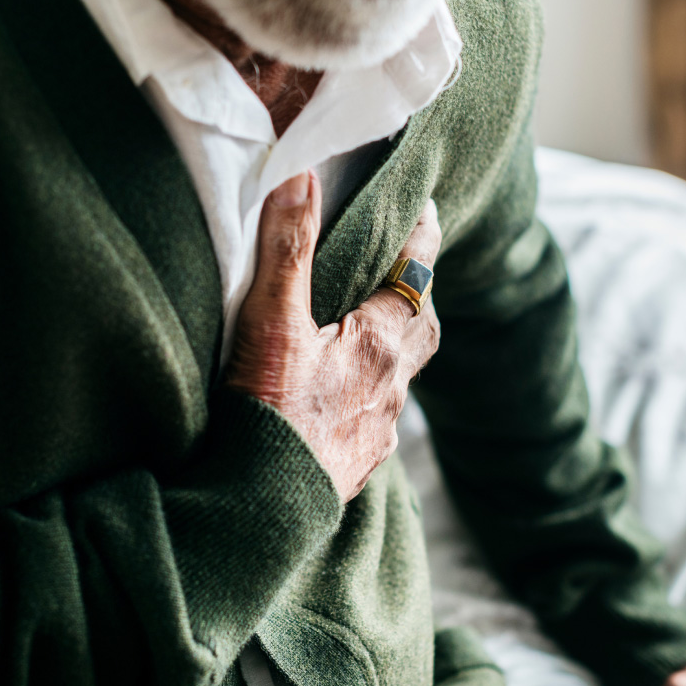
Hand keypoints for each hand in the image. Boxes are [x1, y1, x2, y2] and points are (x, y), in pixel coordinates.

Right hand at [226, 170, 441, 501]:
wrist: (259, 508)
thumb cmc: (268, 414)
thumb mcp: (271, 322)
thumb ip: (287, 249)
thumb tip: (303, 177)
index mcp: (380, 345)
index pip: (417, 275)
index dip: (422, 238)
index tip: (425, 209)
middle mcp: (391, 388)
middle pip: (420, 327)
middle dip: (414, 293)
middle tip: (400, 268)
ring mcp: (378, 431)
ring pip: (399, 376)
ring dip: (390, 346)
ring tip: (364, 330)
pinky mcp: (356, 464)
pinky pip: (377, 416)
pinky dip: (366, 394)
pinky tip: (339, 399)